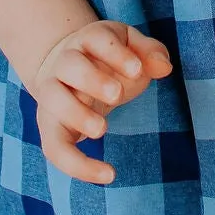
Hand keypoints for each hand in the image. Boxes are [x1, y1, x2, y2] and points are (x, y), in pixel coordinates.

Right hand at [22, 19, 173, 184]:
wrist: (67, 71)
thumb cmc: (107, 59)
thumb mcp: (131, 48)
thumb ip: (150, 53)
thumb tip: (164, 67)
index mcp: (88, 41)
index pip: (97, 39)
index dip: (116, 54)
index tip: (138, 70)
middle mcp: (64, 63)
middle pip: (70, 65)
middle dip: (92, 79)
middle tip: (117, 95)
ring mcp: (52, 92)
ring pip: (52, 98)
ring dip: (75, 114)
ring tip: (102, 129)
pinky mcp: (50, 125)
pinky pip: (54, 147)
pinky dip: (76, 164)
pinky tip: (108, 175)